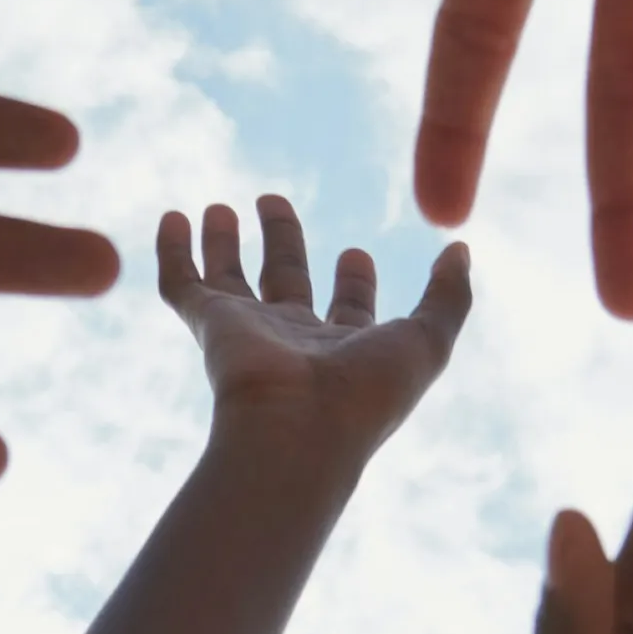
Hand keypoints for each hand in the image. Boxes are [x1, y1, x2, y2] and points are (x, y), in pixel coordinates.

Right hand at [156, 192, 472, 479]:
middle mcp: (295, 340)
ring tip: (221, 207)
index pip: (348, 309)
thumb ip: (448, 296)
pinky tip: (173, 217)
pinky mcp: (210, 326)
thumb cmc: (366, 395)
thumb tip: (459, 250)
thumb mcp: (427, 341)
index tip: (356, 253)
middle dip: (283, 241)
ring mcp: (249, 333)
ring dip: (223, 243)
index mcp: (346, 348)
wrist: (299, 431)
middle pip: (285, 281)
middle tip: (273, 201)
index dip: (354, 281)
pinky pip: (181, 284)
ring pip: (229, 279)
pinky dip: (173, 252)